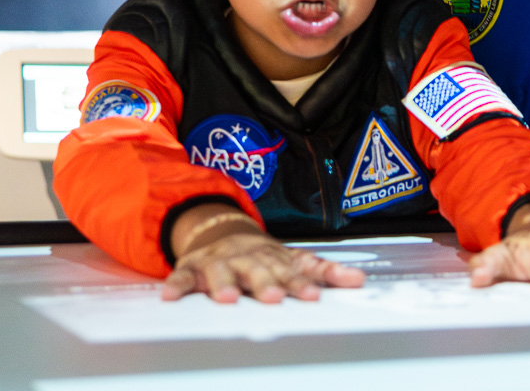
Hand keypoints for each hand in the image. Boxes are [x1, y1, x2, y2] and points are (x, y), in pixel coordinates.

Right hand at [162, 205, 364, 303]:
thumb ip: (324, 271)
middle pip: (258, 270)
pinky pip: (182, 277)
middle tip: (273, 297)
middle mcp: (247, 257)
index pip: (291, 269)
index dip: (301, 282)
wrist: (221, 231)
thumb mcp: (293, 259)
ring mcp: (219, 262)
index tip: (311, 295)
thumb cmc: (262, 254)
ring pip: (220, 272)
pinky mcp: (192, 268)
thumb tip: (360, 280)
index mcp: (273, 257)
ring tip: (225, 298)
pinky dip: (176, 285)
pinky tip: (170, 296)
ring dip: (222, 283)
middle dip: (265, 283)